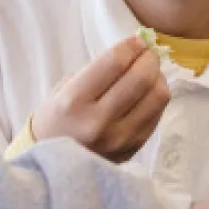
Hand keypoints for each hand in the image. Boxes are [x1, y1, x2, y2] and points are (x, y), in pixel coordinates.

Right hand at [30, 36, 168, 162]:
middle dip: (149, 58)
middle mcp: (98, 122)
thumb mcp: (63, 90)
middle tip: (147, 53)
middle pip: (141, 78)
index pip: (114, 63)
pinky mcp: (132, 149)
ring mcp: (118, 139)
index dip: (131, 45)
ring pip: (157, 97)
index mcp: (74, 101)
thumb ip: (97, 72)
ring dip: (158, 78)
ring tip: (150, 74)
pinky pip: (157, 116)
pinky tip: (147, 94)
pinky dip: (156, 99)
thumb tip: (133, 52)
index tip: (137, 40)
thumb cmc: (54, 121)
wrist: (49, 168)